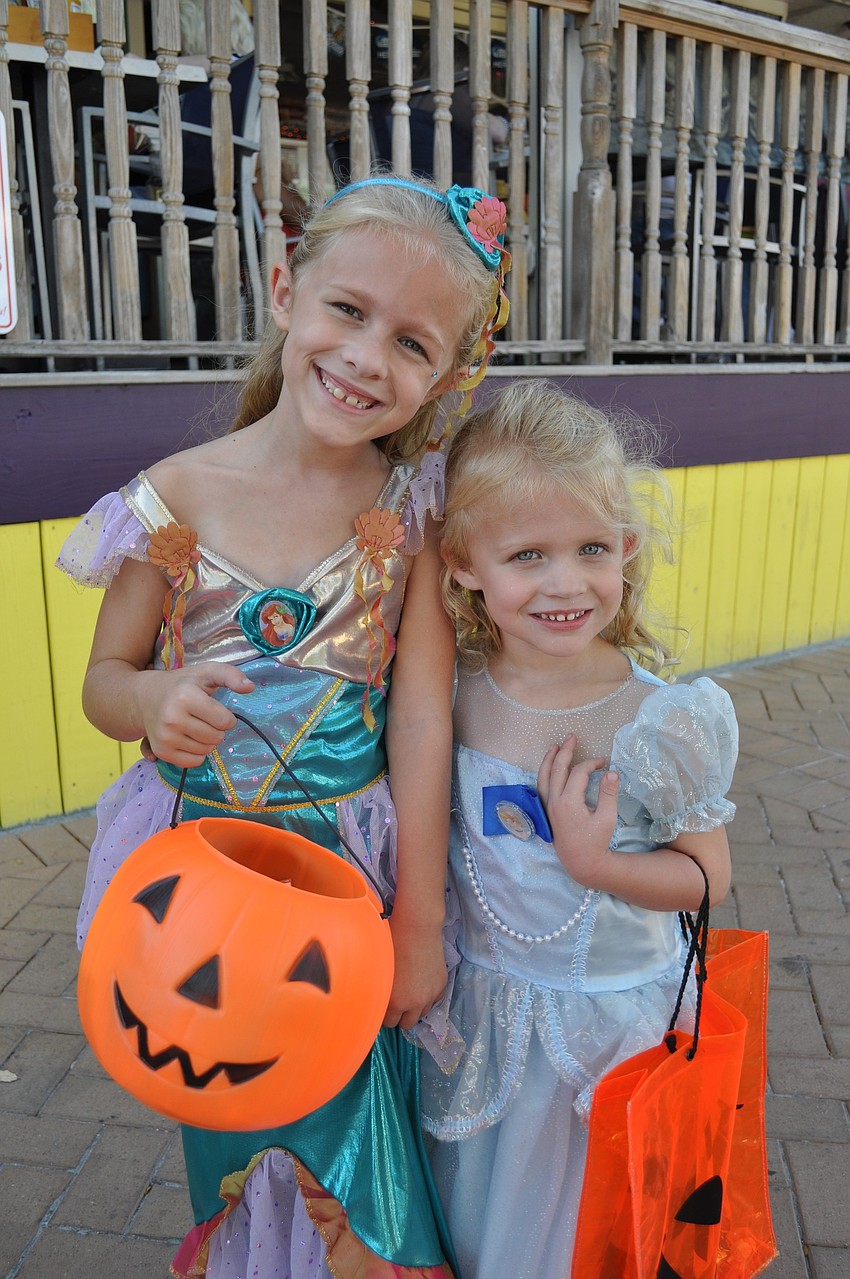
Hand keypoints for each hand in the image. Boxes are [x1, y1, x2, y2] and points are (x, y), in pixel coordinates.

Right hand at [136, 663, 254, 768]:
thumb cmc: (183, 684)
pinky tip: (187, 738)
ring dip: (206, 741)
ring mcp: (165, 736)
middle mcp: (172, 718)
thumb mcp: (207, 672)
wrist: (146, 697)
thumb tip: (250, 687)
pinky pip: (193, 762)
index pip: (225, 722)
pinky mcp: (161, 751)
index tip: (214, 708)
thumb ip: (231, 675)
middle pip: (216, 738)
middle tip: (202, 717)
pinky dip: (196, 754)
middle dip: (216, 729)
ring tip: (193, 725)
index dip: (226, 716)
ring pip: (206, 751)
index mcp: (185, 696)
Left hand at [383, 914, 447, 1030]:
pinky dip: (428, 996)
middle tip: (397, 999)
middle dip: (400, 1015)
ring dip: (415, 1007)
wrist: (417, 928)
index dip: (386, 1013)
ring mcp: (430, 995)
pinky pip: (434, 1001)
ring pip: (422, 1013)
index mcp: (396, 1002)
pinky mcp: (442, 986)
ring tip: (410, 990)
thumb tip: (375, 1002)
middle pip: (406, 1024)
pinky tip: (421, 982)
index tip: (385, 1005)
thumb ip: (379, 993)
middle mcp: (415, 1003)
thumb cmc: (392, 944)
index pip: (389, 1023)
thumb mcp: (380, 972)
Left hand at [537, 734, 619, 888]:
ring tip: (554, 746)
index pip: (579, 773)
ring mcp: (548, 807)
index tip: (604, 762)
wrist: (581, 863)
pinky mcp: (547, 812)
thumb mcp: (607, 819)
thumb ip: (609, 794)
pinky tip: (548, 768)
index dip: (592, 764)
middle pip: (557, 769)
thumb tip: (611, 773)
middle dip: (564, 751)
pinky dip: (544, 773)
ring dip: (549, 760)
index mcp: (569, 802)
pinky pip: (542, 787)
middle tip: (571, 737)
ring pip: (543, 777)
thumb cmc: (596, 842)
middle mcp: (554, 802)